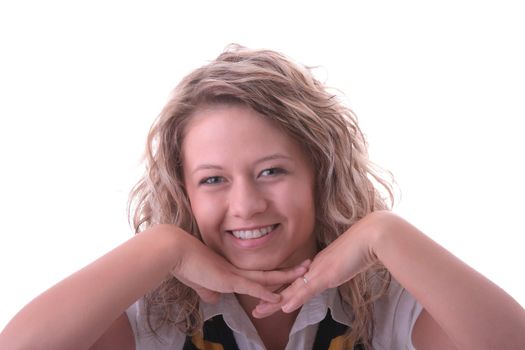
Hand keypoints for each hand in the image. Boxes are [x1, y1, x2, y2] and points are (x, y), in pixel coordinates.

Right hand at [170, 230, 309, 303]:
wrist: (174, 250)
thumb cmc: (182, 263)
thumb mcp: (197, 281)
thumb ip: (206, 290)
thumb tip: (212, 299)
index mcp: (230, 270)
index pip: (257, 273)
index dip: (273, 273)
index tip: (286, 272)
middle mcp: (236, 270)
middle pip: (268, 272)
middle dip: (288, 271)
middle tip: (307, 265)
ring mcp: (234, 274)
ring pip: (266, 277)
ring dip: (286, 277)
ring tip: (304, 274)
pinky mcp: (228, 280)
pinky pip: (252, 287)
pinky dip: (266, 293)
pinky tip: (279, 297)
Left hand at [252, 211, 384, 317]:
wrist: (372, 236)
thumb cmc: (363, 248)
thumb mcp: (346, 263)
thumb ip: (337, 269)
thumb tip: (334, 275)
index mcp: (318, 265)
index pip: (297, 281)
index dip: (283, 292)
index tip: (270, 299)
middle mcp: (314, 267)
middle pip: (289, 286)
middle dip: (271, 299)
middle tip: (255, 309)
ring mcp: (319, 270)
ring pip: (293, 289)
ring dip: (275, 303)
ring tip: (259, 312)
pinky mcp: (327, 274)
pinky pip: (308, 288)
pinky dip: (295, 299)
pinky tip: (284, 307)